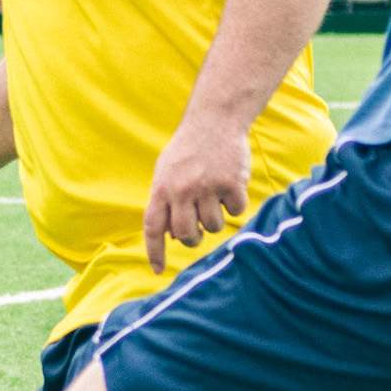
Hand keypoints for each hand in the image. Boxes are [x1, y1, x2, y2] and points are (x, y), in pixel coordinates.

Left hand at [145, 109, 252, 270]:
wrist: (215, 119)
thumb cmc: (189, 149)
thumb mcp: (167, 171)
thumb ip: (167, 202)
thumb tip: (174, 237)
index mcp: (161, 188)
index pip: (153, 227)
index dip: (155, 252)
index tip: (159, 271)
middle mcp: (182, 190)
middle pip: (187, 235)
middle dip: (194, 238)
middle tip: (200, 228)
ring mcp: (207, 187)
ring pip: (214, 226)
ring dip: (217, 218)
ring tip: (215, 196)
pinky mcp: (231, 183)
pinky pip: (237, 211)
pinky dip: (237, 203)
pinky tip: (232, 184)